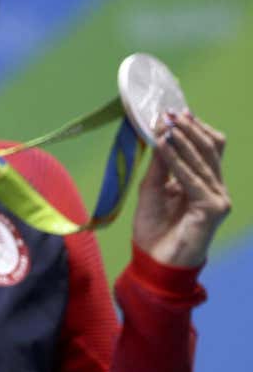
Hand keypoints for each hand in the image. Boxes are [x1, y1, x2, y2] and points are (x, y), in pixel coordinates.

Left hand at [133, 111, 230, 268]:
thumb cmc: (154, 227)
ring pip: (204, 160)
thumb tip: (162, 133)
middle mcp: (216, 187)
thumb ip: (161, 164)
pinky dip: (177, 161)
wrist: (155, 260)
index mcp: (204, 181)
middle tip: (170, 113)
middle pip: (211, 149)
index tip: (173, 111)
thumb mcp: (152, 188)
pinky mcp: (214, 208)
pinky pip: (193, 179)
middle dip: (190, 129)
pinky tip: (164, 147)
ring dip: (183, 141)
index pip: (208, 148)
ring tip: (167, 125)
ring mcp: (218, 198)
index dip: (194, 128)